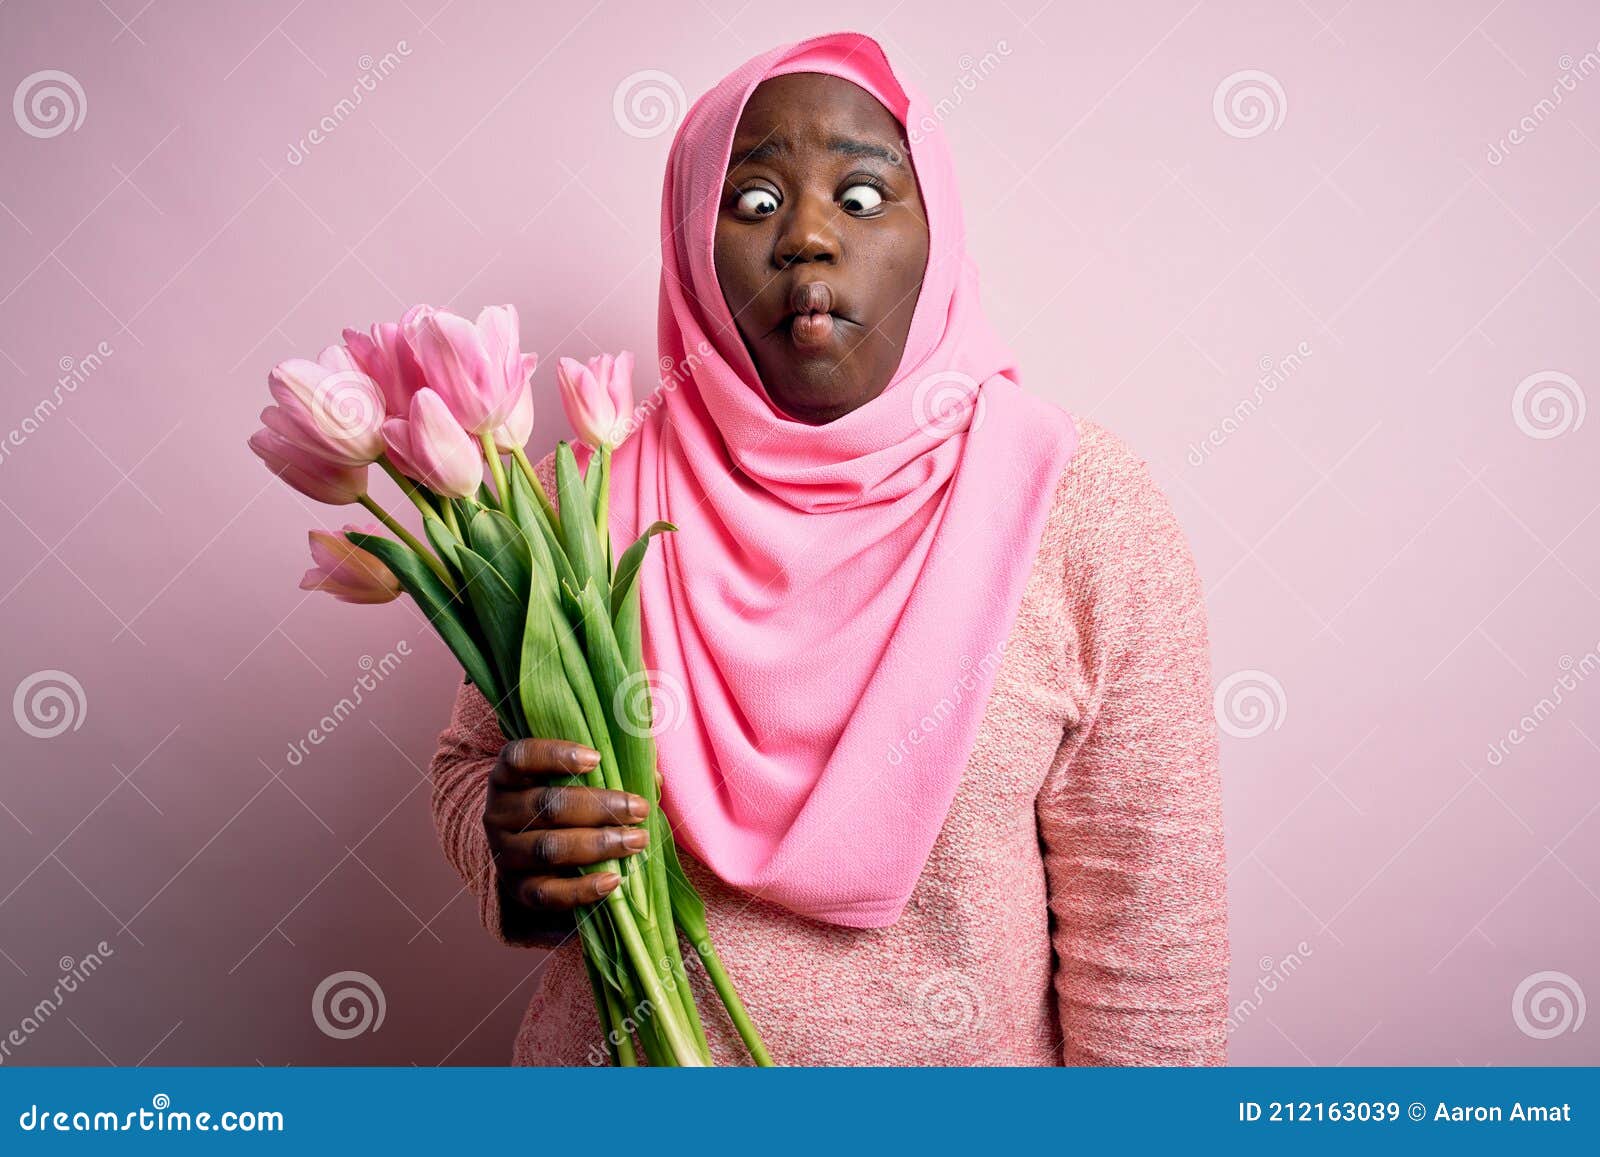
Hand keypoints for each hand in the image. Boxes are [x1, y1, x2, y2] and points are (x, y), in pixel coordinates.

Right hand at [482, 738, 650, 945]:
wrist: (532, 861)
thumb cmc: (564, 809)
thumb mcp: (576, 784)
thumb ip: (610, 772)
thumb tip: (654, 777)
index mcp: (507, 778)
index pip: (519, 757)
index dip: (555, 755)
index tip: (596, 758)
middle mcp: (498, 814)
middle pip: (546, 805)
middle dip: (599, 806)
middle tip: (639, 808)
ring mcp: (504, 854)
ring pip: (549, 848)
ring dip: (598, 844)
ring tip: (636, 841)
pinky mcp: (517, 890)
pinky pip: (547, 893)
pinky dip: (581, 889)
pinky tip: (613, 880)